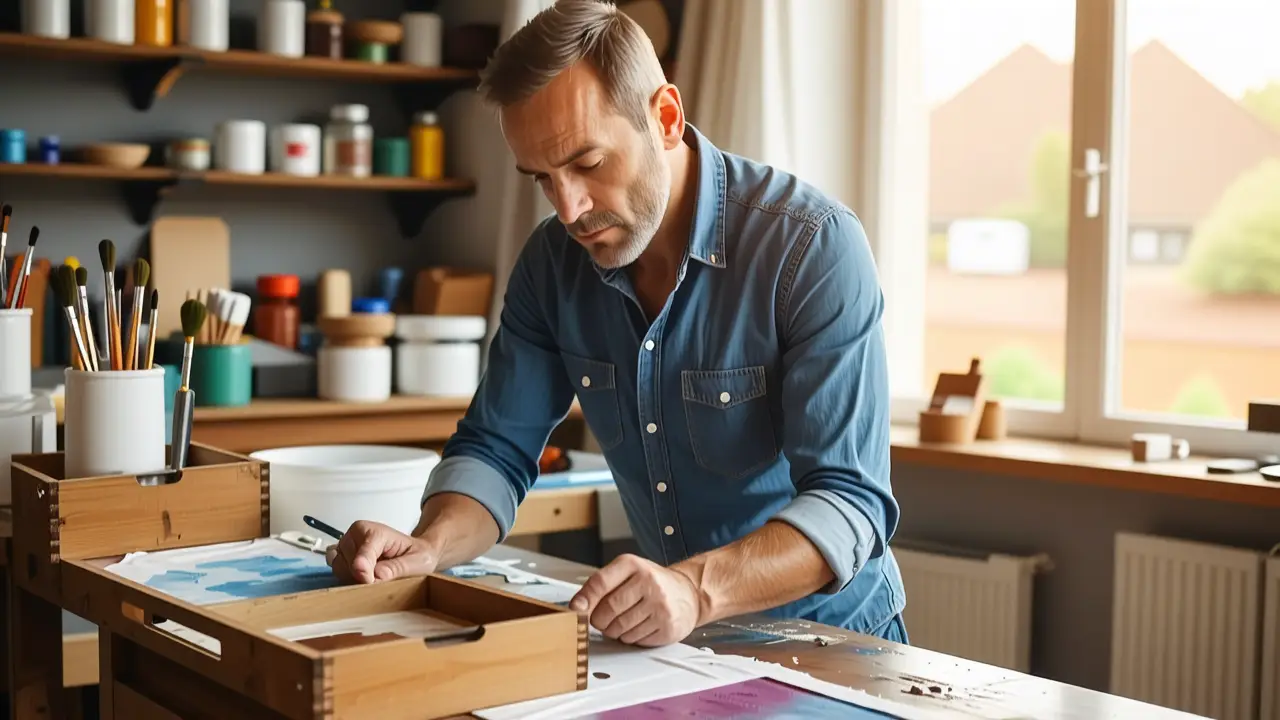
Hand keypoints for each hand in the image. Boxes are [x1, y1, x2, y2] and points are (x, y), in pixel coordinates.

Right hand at [328, 520, 438, 583]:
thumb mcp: (418, 562)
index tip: (369, 582)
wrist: (416, 552)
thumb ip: (396, 568)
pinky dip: (347, 577)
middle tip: (379, 580)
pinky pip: (336, 570)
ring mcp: (348, 543)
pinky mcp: (343, 554)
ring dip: (352, 578)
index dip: (364, 573)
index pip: (361, 556)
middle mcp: (358, 534)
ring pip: (339, 567)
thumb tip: (376, 576)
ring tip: (373, 577)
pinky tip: (363, 577)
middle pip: (346, 563)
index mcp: (375, 532)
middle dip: (360, 576)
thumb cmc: (417, 555)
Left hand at [569, 554, 701, 646]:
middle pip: (608, 610)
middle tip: (604, 618)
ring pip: (619, 629)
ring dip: (615, 630)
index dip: (584, 599)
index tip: (576, 610)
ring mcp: (660, 605)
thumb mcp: (628, 573)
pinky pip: (634, 640)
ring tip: (624, 621)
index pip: (600, 582)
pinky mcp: (667, 626)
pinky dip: (630, 637)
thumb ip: (601, 586)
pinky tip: (639, 626)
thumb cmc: (652, 583)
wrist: (689, 593)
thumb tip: (577, 607)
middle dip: (600, 620)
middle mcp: (649, 582)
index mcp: (633, 565)